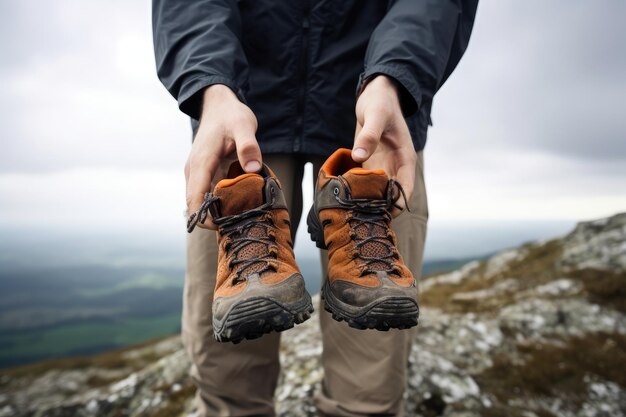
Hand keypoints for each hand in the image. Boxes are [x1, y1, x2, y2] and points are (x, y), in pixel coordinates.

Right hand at [185, 84, 261, 229]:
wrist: (219, 105)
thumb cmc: (231, 115)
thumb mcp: (244, 126)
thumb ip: (249, 146)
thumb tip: (253, 169)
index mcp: (200, 163)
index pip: (194, 199)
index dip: (205, 218)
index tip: (224, 226)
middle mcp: (193, 172)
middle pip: (196, 205)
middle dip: (215, 218)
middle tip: (241, 222)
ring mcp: (197, 174)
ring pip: (203, 202)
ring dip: (219, 211)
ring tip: (244, 214)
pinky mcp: (204, 174)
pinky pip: (209, 194)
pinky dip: (222, 202)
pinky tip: (242, 202)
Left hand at [352, 75, 416, 205]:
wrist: (375, 94)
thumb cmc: (380, 102)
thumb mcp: (376, 115)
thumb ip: (369, 135)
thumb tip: (359, 157)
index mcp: (405, 159)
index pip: (405, 190)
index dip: (396, 205)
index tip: (380, 215)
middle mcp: (395, 167)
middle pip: (390, 196)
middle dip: (378, 208)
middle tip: (359, 217)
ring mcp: (382, 166)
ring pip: (376, 192)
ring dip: (365, 201)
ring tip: (348, 210)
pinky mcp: (368, 163)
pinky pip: (363, 182)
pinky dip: (355, 189)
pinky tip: (341, 195)